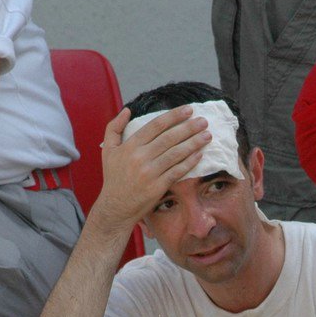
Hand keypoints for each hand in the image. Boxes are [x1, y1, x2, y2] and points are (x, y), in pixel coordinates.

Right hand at [94, 105, 210, 227]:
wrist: (115, 206)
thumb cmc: (113, 176)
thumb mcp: (108, 149)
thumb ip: (114, 127)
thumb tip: (127, 110)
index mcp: (130, 146)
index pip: (155, 126)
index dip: (173, 116)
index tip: (188, 110)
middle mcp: (140, 157)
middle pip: (169, 138)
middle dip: (189, 127)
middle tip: (203, 121)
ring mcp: (150, 172)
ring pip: (176, 153)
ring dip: (194, 143)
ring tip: (207, 135)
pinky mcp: (158, 187)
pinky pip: (177, 171)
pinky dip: (189, 162)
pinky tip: (200, 154)